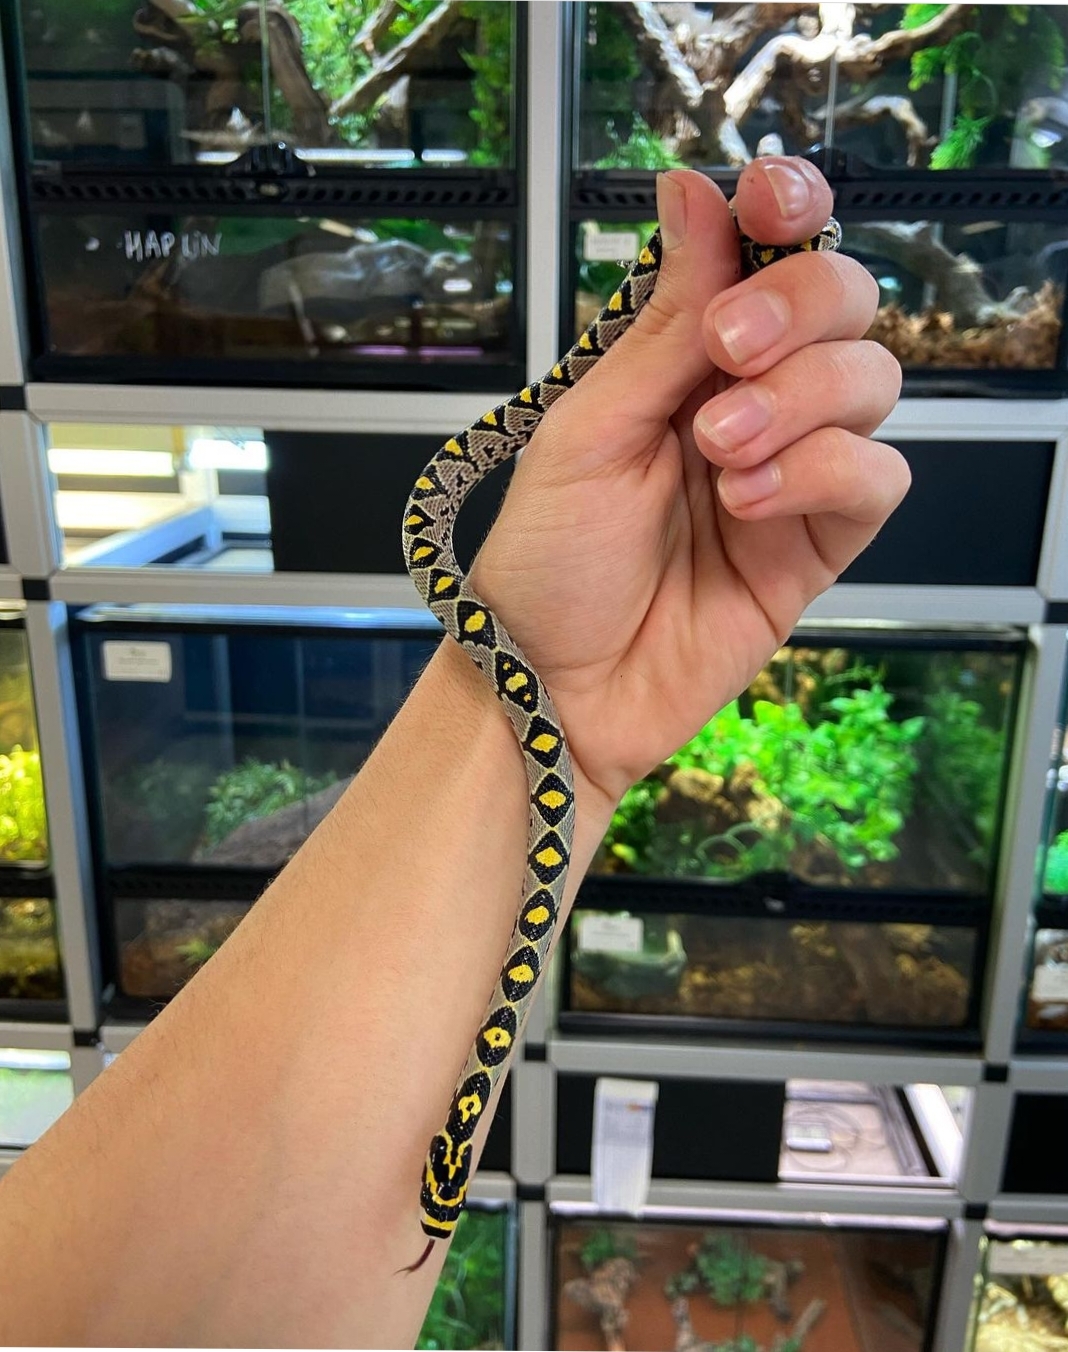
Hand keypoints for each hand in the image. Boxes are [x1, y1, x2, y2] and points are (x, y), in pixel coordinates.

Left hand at [470, 159, 907, 811]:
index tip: (771, 200)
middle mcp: (747, 399)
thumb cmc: (548, 562)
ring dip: (801, 397)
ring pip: (873, 381)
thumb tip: (693, 192)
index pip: (765, 255)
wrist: (556, 687)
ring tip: (718, 451)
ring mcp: (791, 471)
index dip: (786, 210)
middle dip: (798, 305)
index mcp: (681, 358)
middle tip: (728, 350)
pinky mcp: (819, 543)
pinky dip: (821, 473)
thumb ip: (662, 323)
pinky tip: (746, 504)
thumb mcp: (588, 429)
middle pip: (842, 303)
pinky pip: (875, 478)